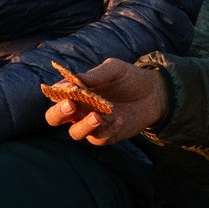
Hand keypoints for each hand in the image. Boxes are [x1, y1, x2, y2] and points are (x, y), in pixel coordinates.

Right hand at [41, 59, 166, 144]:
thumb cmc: (129, 78)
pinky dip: (109, 129)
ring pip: (75, 132)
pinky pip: (100, 138)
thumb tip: (76, 79)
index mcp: (75, 91)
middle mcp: (78, 110)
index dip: (57, 93)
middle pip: (54, 118)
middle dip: (59, 112)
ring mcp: (91, 124)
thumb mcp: (115, 69)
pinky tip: (120, 119)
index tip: (68, 88)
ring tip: (97, 116)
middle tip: (71, 105)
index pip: (56, 94)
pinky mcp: (107, 136)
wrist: (154, 93)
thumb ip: (96, 74)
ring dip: (84, 125)